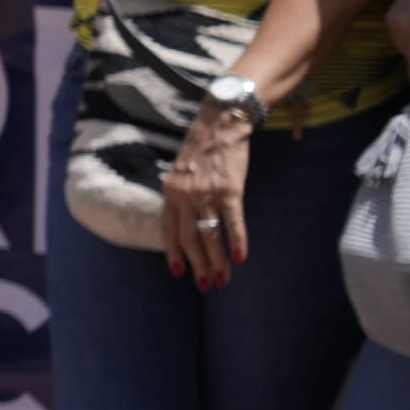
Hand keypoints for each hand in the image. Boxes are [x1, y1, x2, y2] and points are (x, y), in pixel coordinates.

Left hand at [163, 113, 252, 287]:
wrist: (221, 124)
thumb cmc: (202, 148)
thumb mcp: (181, 170)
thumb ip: (180, 194)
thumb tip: (185, 218)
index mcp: (170, 191)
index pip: (169, 230)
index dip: (174, 253)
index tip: (178, 272)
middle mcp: (185, 196)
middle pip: (189, 238)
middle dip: (197, 265)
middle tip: (205, 285)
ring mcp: (207, 194)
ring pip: (210, 235)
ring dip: (216, 261)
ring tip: (222, 280)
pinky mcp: (230, 190)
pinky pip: (232, 222)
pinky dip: (237, 241)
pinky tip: (240, 258)